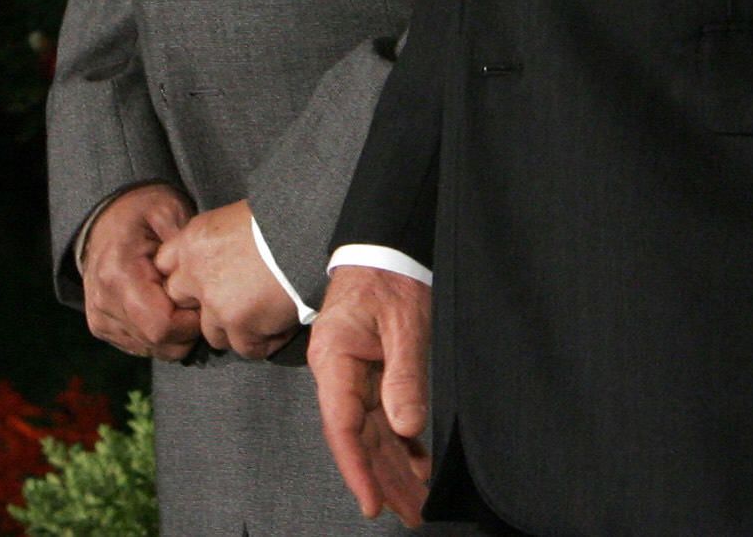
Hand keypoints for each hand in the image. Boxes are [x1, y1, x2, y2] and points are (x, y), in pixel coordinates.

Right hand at [79, 182, 200, 360]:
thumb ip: (184, 243)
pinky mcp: (101, 327)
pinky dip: (161, 336)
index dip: (192, 321)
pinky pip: (140, 347)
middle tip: (200, 300)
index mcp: (119, 274)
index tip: (207, 297)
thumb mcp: (166, 210)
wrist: (104, 218)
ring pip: (150, 349)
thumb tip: (206, 274)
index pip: (161, 326)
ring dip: (175, 335)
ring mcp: (99, 318)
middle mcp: (104, 301)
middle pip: (158, 342)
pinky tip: (167, 308)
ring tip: (182, 301)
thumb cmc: (141, 211)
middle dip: (187, 330)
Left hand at [152, 199, 299, 359]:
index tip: (204, 278)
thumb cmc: (286, 216)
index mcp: (195, 239)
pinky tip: (284, 327)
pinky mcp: (241, 326)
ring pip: (212, 333)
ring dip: (235, 328)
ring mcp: (216, 303)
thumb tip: (225, 258)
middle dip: (203, 304)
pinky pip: (247, 348)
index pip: (164, 264)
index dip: (185, 274)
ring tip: (265, 316)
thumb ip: (221, 241)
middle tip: (233, 300)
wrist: (314, 231)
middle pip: (181, 301)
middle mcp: (196, 272)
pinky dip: (265, 342)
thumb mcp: (241, 217)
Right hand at [312, 265, 433, 524]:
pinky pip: (382, 416)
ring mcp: (354, 374)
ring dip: (393, 467)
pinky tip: (417, 465)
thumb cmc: (391, 275)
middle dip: (383, 480)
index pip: (342, 428)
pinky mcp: (371, 371)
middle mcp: (338, 373)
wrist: (386, 243)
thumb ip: (405, 374)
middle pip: (358, 439)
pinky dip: (401, 442)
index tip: (373, 504)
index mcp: (335, 360)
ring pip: (371, 433)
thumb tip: (407, 427)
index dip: (358, 469)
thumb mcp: (404, 322)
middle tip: (410, 515)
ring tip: (416, 502)